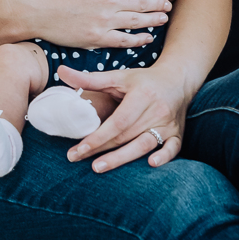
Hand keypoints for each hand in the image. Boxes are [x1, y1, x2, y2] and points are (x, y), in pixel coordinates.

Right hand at [10, 0, 169, 51]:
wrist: (31, 6)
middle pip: (143, 2)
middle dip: (158, 4)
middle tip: (168, 5)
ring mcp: (104, 20)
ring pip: (138, 21)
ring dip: (154, 20)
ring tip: (164, 19)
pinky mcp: (96, 38)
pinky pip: (124, 40)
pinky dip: (139, 39)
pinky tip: (147, 37)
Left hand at [61, 65, 186, 172]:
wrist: (177, 81)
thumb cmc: (143, 80)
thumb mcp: (118, 76)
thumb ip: (90, 78)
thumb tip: (61, 72)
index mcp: (141, 96)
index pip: (117, 121)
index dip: (98, 136)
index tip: (79, 147)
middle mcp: (156, 111)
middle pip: (126, 135)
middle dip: (101, 150)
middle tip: (77, 158)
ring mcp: (168, 124)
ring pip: (144, 145)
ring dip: (122, 158)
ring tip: (98, 168)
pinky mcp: (177, 134)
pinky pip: (173, 149)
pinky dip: (164, 157)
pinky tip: (150, 165)